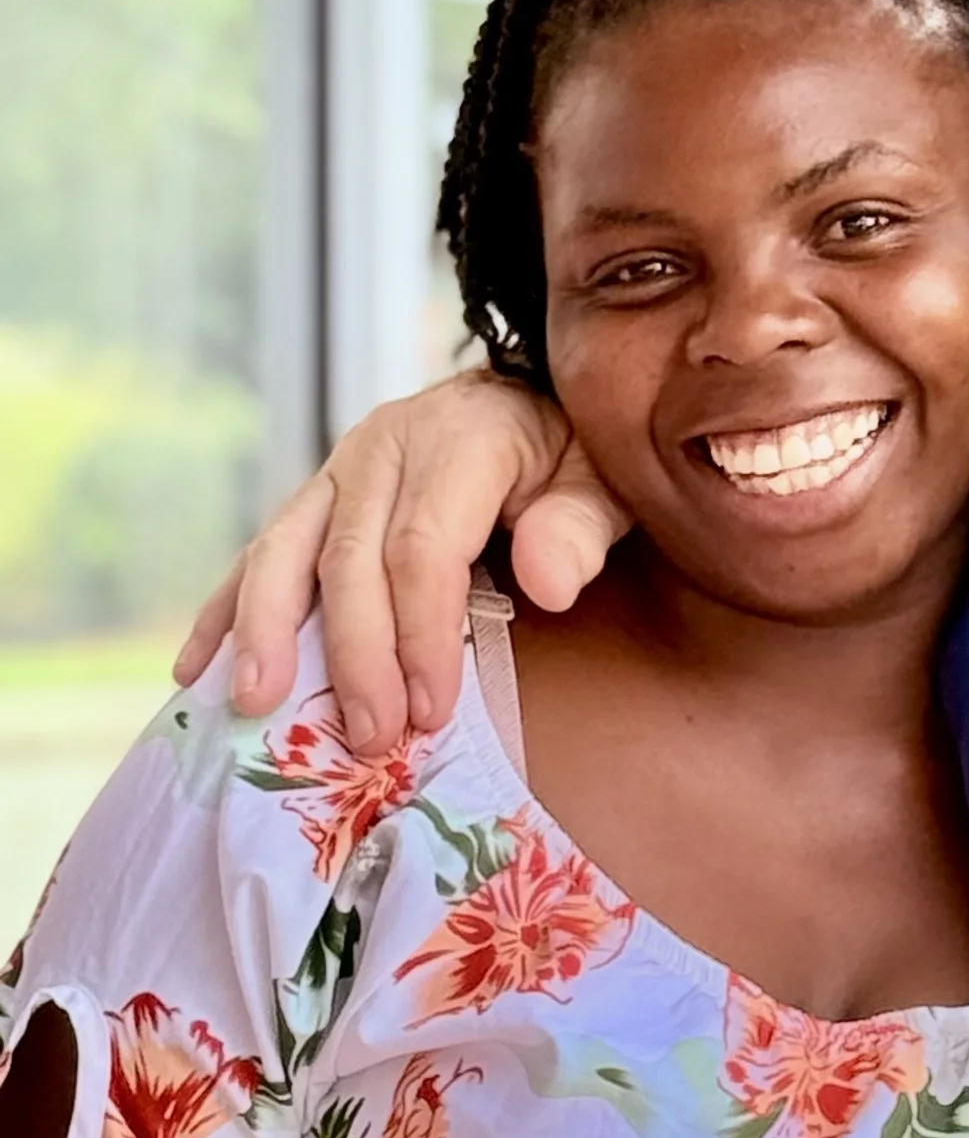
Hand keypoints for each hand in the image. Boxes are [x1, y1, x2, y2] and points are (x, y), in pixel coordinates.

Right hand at [174, 372, 632, 755]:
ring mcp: (341, 469)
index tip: (431, 709)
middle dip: (354, 655)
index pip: (424, 547)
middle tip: (367, 736)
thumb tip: (551, 584)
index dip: (421, 633)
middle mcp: (387, 445)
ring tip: (254, 703)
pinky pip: (261, 554)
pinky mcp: (316, 498)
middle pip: (349, 559)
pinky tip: (197, 669)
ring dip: (263, 631)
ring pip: (285, 549)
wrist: (535, 401)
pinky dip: (227, 611)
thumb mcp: (603, 481)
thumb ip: (580, 528)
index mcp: (462, 437)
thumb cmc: (572, 458)